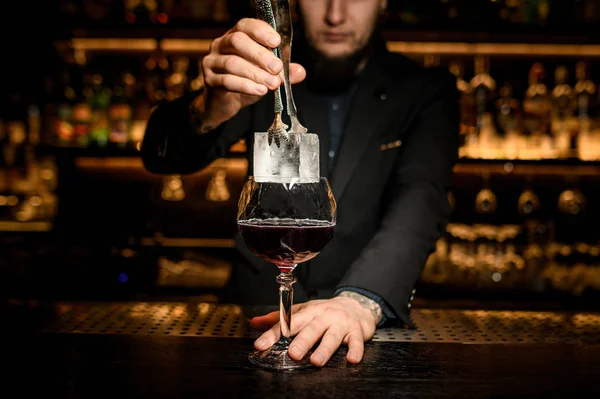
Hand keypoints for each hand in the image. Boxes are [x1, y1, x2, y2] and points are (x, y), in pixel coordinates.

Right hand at [194, 18, 306, 132]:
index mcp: (235, 37)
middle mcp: (221, 45)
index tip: (276, 41)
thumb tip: (301, 72)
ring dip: (255, 73)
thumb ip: (283, 72)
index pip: (245, 26)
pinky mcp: (209, 80)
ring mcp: (212, 62)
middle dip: (260, 54)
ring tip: (272, 84)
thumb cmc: (245, 83)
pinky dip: (246, 86)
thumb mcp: (266, 75)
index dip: (260, 31)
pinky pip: (226, 81)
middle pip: (238, 41)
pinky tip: (260, 91)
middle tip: (277, 68)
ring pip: (232, 63)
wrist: (223, 104)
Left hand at [250, 296, 378, 366]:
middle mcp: (323, 316)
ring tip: (316, 361)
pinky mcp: (356, 331)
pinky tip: (351, 359)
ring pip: (332, 336)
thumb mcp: (302, 311)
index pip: (288, 322)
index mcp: (308, 312)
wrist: (356, 305)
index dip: (273, 334)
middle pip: (311, 329)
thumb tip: (254, 323)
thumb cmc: (325, 312)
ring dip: (324, 349)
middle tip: (292, 353)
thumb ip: (278, 319)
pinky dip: (355, 350)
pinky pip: (356, 342)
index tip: (261, 345)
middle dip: (302, 341)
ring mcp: (340, 324)